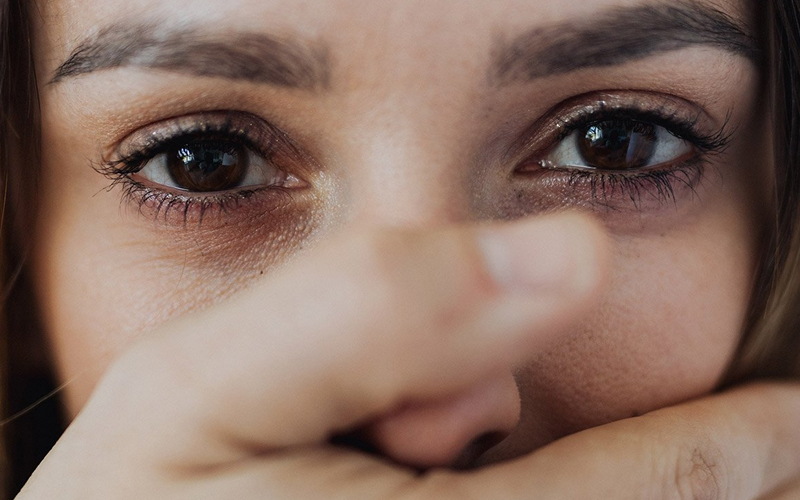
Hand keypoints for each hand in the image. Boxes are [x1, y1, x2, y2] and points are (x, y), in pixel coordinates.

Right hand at [16, 213, 799, 498]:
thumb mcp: (203, 386)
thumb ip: (369, 308)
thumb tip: (564, 253)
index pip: (657, 490)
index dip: (744, 445)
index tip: (792, 416)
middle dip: (683, 476)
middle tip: (661, 439)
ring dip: (629, 497)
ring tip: (531, 453)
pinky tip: (481, 475)